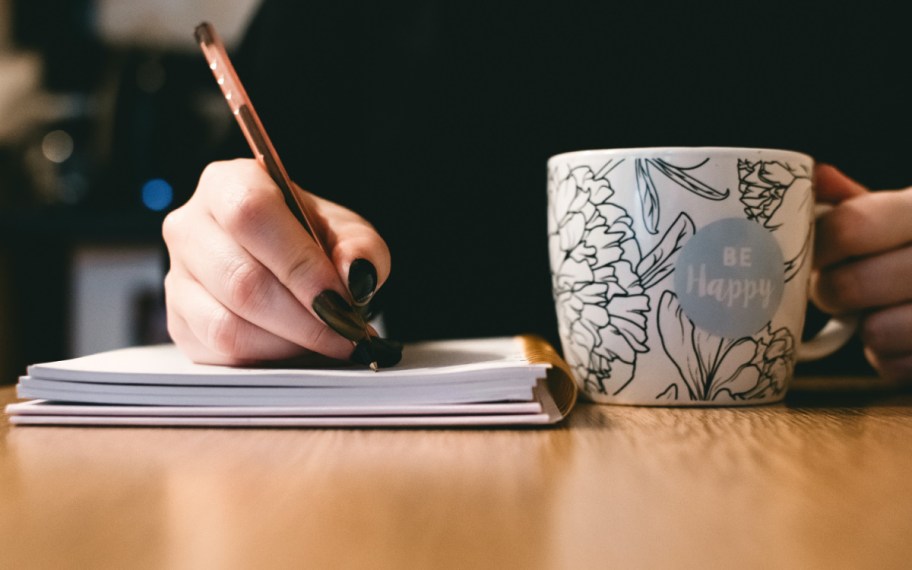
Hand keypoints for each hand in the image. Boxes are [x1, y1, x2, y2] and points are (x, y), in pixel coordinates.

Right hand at [162, 159, 391, 365]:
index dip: (299, 264)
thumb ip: (361, 249)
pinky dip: (267, 358)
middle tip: (347, 333)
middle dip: (305, 318)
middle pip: (241, 280)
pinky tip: (297, 349)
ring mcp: (177, 276)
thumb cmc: (314, 240)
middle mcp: (190, 226)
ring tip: (327, 342)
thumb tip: (355, 275)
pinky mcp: (178, 322)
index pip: (251, 216)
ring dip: (288, 343)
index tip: (342, 300)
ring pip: (227, 324)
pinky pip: (220, 351)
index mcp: (228, 184)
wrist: (286, 262)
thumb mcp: (349, 234)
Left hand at [811, 164, 911, 380]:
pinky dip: (888, 357)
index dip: (819, 247)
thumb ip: (858, 202)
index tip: (816, 255)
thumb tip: (812, 176)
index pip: (849, 227)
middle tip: (837, 288)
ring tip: (875, 311)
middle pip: (848, 287)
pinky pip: (894, 367)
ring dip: (865, 328)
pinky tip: (901, 338)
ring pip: (875, 332)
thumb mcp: (904, 213)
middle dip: (831, 292)